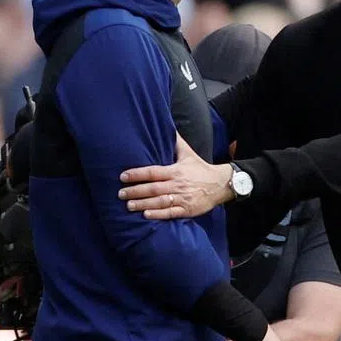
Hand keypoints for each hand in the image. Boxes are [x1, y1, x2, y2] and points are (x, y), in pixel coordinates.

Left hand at [119, 134, 234, 219]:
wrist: (220, 184)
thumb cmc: (200, 169)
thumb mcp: (188, 153)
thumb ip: (176, 142)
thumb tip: (167, 125)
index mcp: (175, 171)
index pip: (153, 172)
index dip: (137, 174)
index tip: (123, 176)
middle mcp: (177, 184)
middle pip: (153, 188)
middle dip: (135, 191)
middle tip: (121, 193)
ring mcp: (182, 198)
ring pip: (159, 201)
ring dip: (143, 203)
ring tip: (129, 205)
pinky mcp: (187, 210)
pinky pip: (170, 213)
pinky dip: (158, 214)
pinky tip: (146, 215)